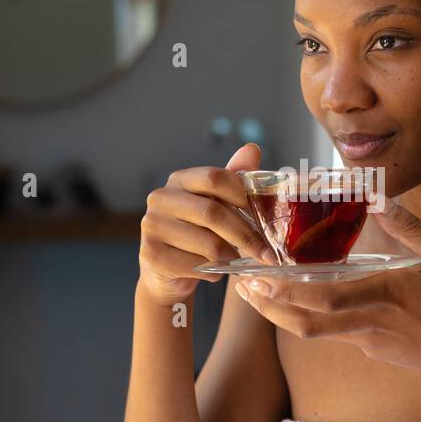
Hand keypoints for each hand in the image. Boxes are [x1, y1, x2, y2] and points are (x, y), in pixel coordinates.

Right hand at [138, 143, 275, 306]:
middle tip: (268, 253)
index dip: (242, 195)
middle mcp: (160, 198)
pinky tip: (213, 271)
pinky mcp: (152, 255)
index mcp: (179, 180)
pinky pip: (196, 265)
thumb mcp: (216, 203)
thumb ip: (233, 178)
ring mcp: (152, 226)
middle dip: (246, 235)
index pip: (215, 178)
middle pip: (213, 213)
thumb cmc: (196, 232)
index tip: (264, 215)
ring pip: (208, 243)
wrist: (166, 272)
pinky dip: (213, 272)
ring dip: (230, 256)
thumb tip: (252, 149)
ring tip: (236, 260)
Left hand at [234, 196, 420, 383]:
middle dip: (269, 305)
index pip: (326, 297)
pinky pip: (333, 332)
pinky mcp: (373, 349)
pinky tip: (297, 298)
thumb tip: (377, 197)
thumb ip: (409, 228)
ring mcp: (370, 340)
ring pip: (313, 331)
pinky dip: (308, 316)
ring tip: (256, 291)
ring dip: (281, 313)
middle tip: (241, 284)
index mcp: (388, 293)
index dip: (287, 291)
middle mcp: (372, 321)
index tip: (258, 277)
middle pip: (306, 321)